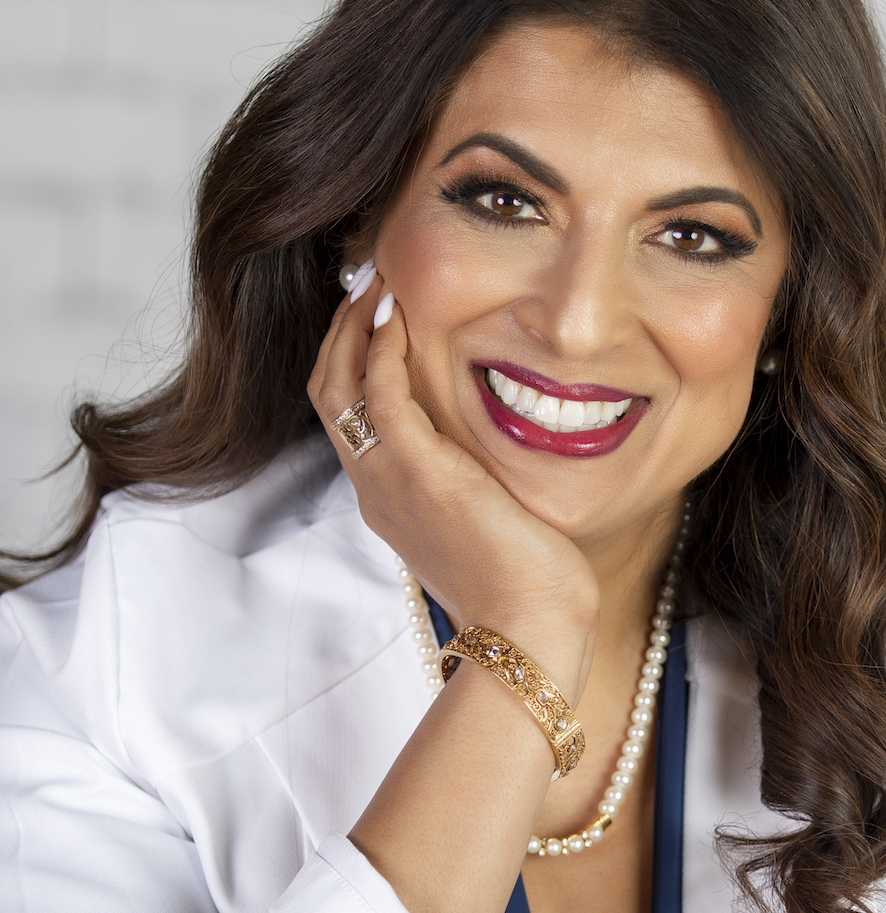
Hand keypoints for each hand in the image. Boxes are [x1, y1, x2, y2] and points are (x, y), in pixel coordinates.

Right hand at [307, 272, 598, 698]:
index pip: (348, 414)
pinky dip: (382, 349)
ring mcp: (388, 480)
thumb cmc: (522, 583)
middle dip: (340, 334)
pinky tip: (399, 316)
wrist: (531, 628)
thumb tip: (489, 460)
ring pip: (338, 386)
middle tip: (367, 284)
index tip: (374, 317)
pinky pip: (381, 394)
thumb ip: (468, 485)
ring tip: (376, 284)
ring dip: (353, 328)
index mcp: (387, 499)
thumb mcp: (482, 526)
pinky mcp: (419, 472)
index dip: (352, 361)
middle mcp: (375, 487)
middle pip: (328, 393)